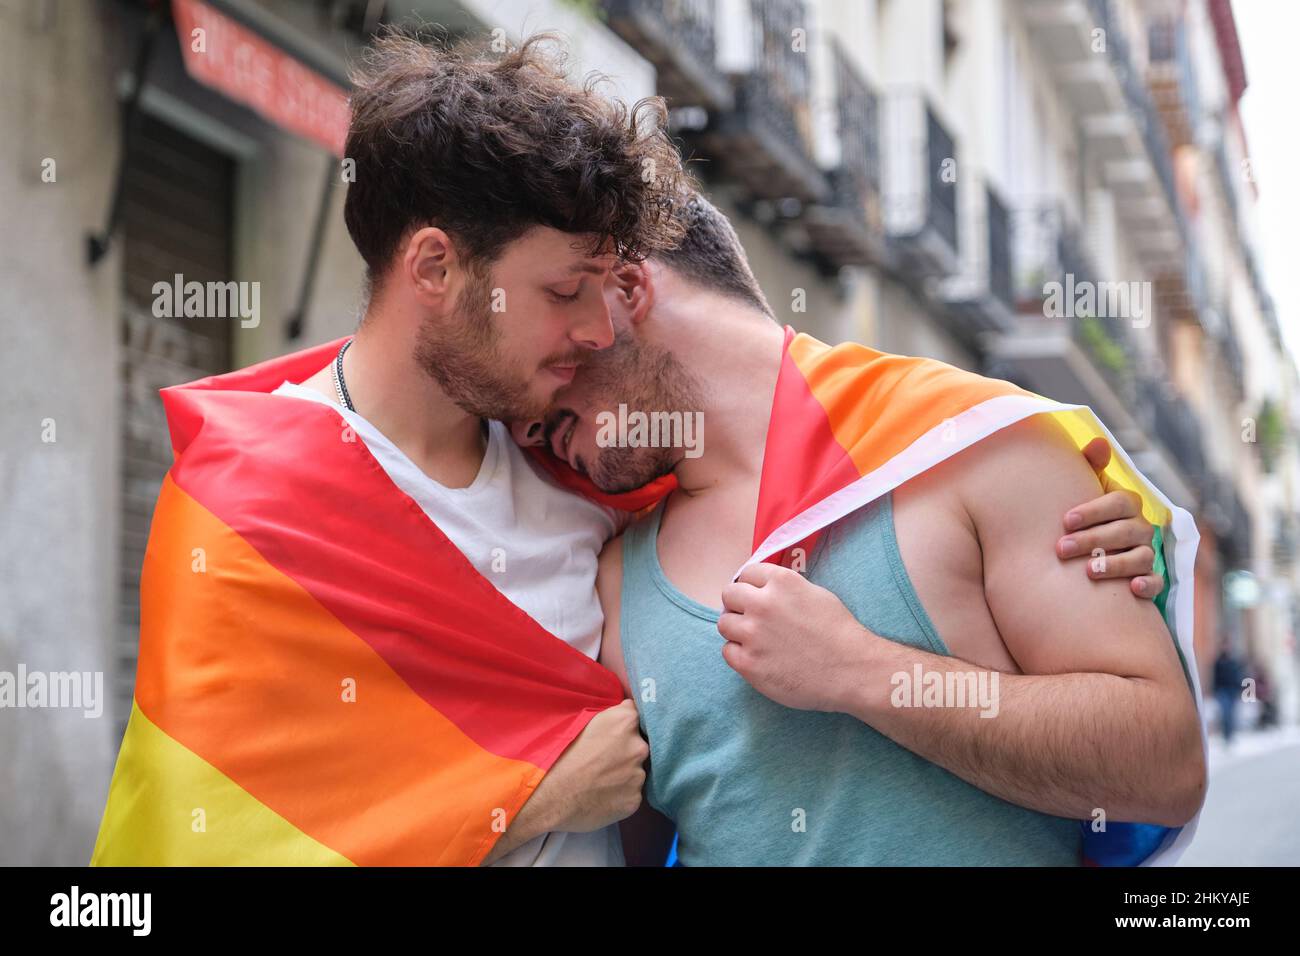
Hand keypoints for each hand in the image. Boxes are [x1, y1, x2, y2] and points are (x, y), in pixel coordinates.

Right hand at [533, 699, 647, 833]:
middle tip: (602, 761)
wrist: (550, 796)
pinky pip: (630, 794)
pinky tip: (601, 796)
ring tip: (598, 781)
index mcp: (625, 722)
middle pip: (638, 745)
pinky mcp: (635, 800)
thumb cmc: (559, 756)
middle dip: (625, 751)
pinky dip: (620, 795)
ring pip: (635, 771)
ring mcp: (638, 775)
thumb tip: (622, 711)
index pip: (635, 715)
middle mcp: (639, 746)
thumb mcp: (581, 723)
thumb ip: (608, 717)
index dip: (623, 725)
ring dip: (623, 774)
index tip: (613, 733)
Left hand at [718, 563, 871, 712]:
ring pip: (724, 623)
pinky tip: (758, 658)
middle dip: (739, 605)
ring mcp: (753, 634)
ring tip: (755, 640)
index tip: (756, 597)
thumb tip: (762, 589)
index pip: (746, 573)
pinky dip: (739, 654)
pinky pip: (727, 651)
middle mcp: (763, 604)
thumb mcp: (814, 593)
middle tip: (753, 619)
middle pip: (729, 595)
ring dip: (736, 630)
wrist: (851, 670)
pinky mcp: (749, 663)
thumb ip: (784, 588)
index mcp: (781, 582)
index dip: (751, 586)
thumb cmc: (839, 632)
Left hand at [1060, 437, 1162, 599]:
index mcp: (1127, 504)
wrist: (1088, 550)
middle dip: (1093, 539)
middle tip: (1062, 549)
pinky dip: (1148, 585)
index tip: (1065, 520)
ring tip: (1088, 572)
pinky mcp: (1150, 578)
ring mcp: (1147, 553)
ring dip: (1115, 564)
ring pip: (1142, 557)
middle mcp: (1141, 527)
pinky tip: (1132, 588)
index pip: (1120, 502)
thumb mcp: (1086, 489)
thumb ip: (1091, 466)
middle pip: (1126, 530)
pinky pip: (1157, 582)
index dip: (1094, 510)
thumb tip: (1098, 442)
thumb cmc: (1085, 516)